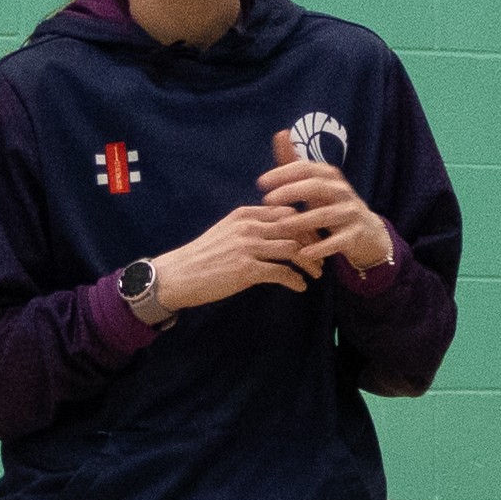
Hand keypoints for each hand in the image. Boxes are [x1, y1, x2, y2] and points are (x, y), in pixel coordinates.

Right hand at [149, 204, 322, 313]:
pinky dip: (296, 280)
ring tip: (316, 273)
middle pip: (295, 228)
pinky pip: (282, 272)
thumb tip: (273, 230)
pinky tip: (300, 287)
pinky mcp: (246, 269)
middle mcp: (248, 226)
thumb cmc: (202, 257)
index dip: (306, 225)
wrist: (177, 275)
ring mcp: (248, 247)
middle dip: (314, 242)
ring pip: (293, 249)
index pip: (286, 212)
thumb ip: (249, 227)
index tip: (315, 239)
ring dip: (309, 263)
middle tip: (323, 256)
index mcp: (244, 214)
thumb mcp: (225, 231)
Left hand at [255, 129, 389, 271]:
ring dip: (302, 220)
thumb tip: (281, 133)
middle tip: (267, 201)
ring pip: (326, 215)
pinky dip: (321, 248)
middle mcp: (342, 191)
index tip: (260, 183)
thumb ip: (294, 162)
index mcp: (330, 176)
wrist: (367, 232)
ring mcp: (351, 213)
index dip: (283, 173)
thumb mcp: (314, 184)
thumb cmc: (332, 205)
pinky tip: (304, 254)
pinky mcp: (356, 235)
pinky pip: (338, 241)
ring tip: (281, 226)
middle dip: (291, 192)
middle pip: (316, 186)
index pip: (305, 168)